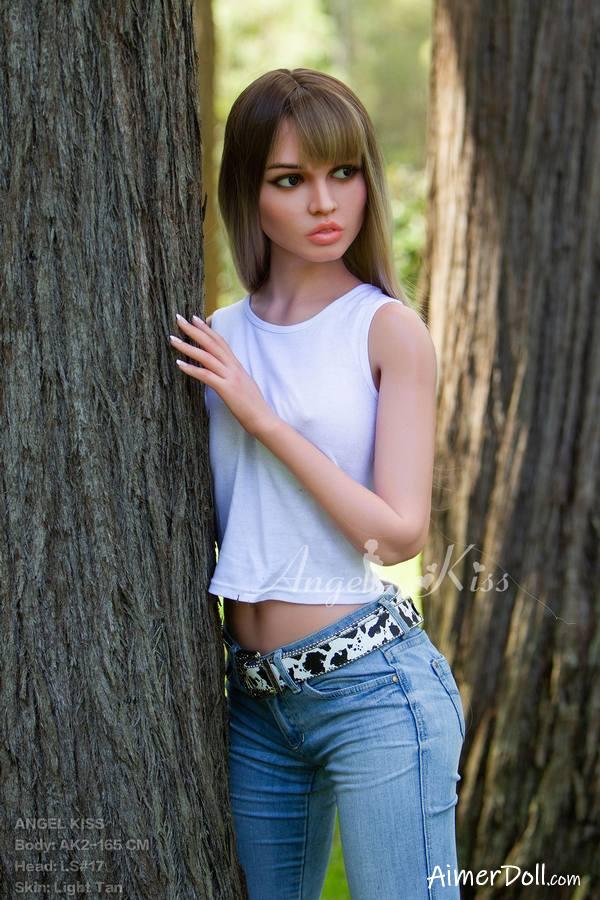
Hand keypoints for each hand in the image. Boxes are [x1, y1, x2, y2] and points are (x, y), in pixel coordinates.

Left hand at [169, 314, 275, 437]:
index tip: (194, 318)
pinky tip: (179, 364)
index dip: (207, 329)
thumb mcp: (241, 385)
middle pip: (211, 343)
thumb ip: (230, 375)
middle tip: (179, 319)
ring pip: (206, 357)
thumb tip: (219, 373)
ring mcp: (230, 377)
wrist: (263, 419)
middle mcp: (233, 367)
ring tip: (172, 339)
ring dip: (188, 347)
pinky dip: (192, 369)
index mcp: (236, 365)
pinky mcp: (226, 389)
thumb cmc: (252, 405)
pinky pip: (206, 376)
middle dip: (194, 330)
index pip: (220, 341)